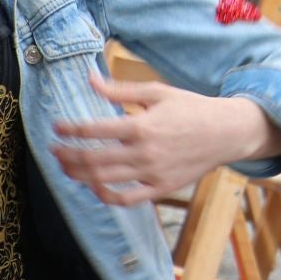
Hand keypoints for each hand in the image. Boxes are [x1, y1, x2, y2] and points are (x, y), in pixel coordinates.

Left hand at [52, 73, 280, 204]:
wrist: (226, 132)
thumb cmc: (191, 108)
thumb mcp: (157, 91)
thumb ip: (120, 90)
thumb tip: (90, 80)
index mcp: (141, 125)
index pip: (94, 130)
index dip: (70, 130)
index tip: (56, 128)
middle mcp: (144, 153)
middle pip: (93, 159)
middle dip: (67, 156)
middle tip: (53, 151)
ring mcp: (152, 174)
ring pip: (105, 181)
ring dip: (79, 175)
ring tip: (66, 167)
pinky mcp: (161, 189)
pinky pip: (127, 199)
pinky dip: (106, 197)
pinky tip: (95, 187)